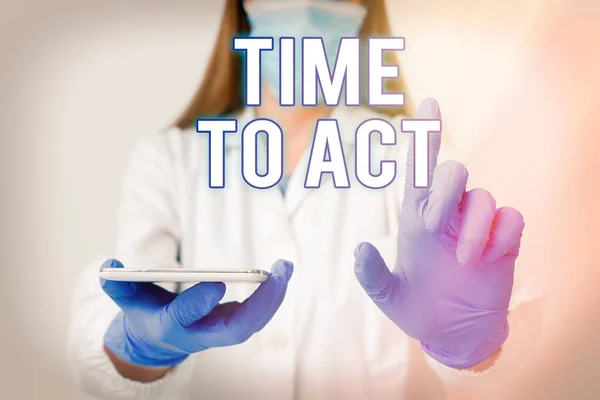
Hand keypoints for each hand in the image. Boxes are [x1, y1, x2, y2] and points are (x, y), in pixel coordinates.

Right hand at [101, 259, 292, 367]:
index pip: (185, 317)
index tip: (217, 283)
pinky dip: (271, 296)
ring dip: (273, 297)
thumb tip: (109, 266)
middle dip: (260, 303)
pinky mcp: (231, 325)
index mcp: (170, 326)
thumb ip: (118, 285)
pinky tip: (281, 273)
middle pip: (235, 327)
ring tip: (285, 268)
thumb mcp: (127, 300)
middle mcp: (199, 334)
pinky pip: (257, 314)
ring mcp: (219, 332)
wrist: (159, 341)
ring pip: (253, 322)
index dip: (198, 303)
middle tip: (277, 273)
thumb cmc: (145, 313)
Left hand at [354, 98, 524, 369]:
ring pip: (484, 196)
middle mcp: (448, 214)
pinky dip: (502, 236)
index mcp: (416, 218)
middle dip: (446, 191)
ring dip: (474, 229)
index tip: (429, 103)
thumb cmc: (417, 309)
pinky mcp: (504, 240)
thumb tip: (359, 249)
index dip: (425, 136)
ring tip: (466, 262)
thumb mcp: (390, 297)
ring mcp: (477, 226)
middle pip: (453, 170)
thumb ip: (372, 276)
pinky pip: (511, 218)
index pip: (419, 169)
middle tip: (436, 226)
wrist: (453, 334)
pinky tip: (491, 259)